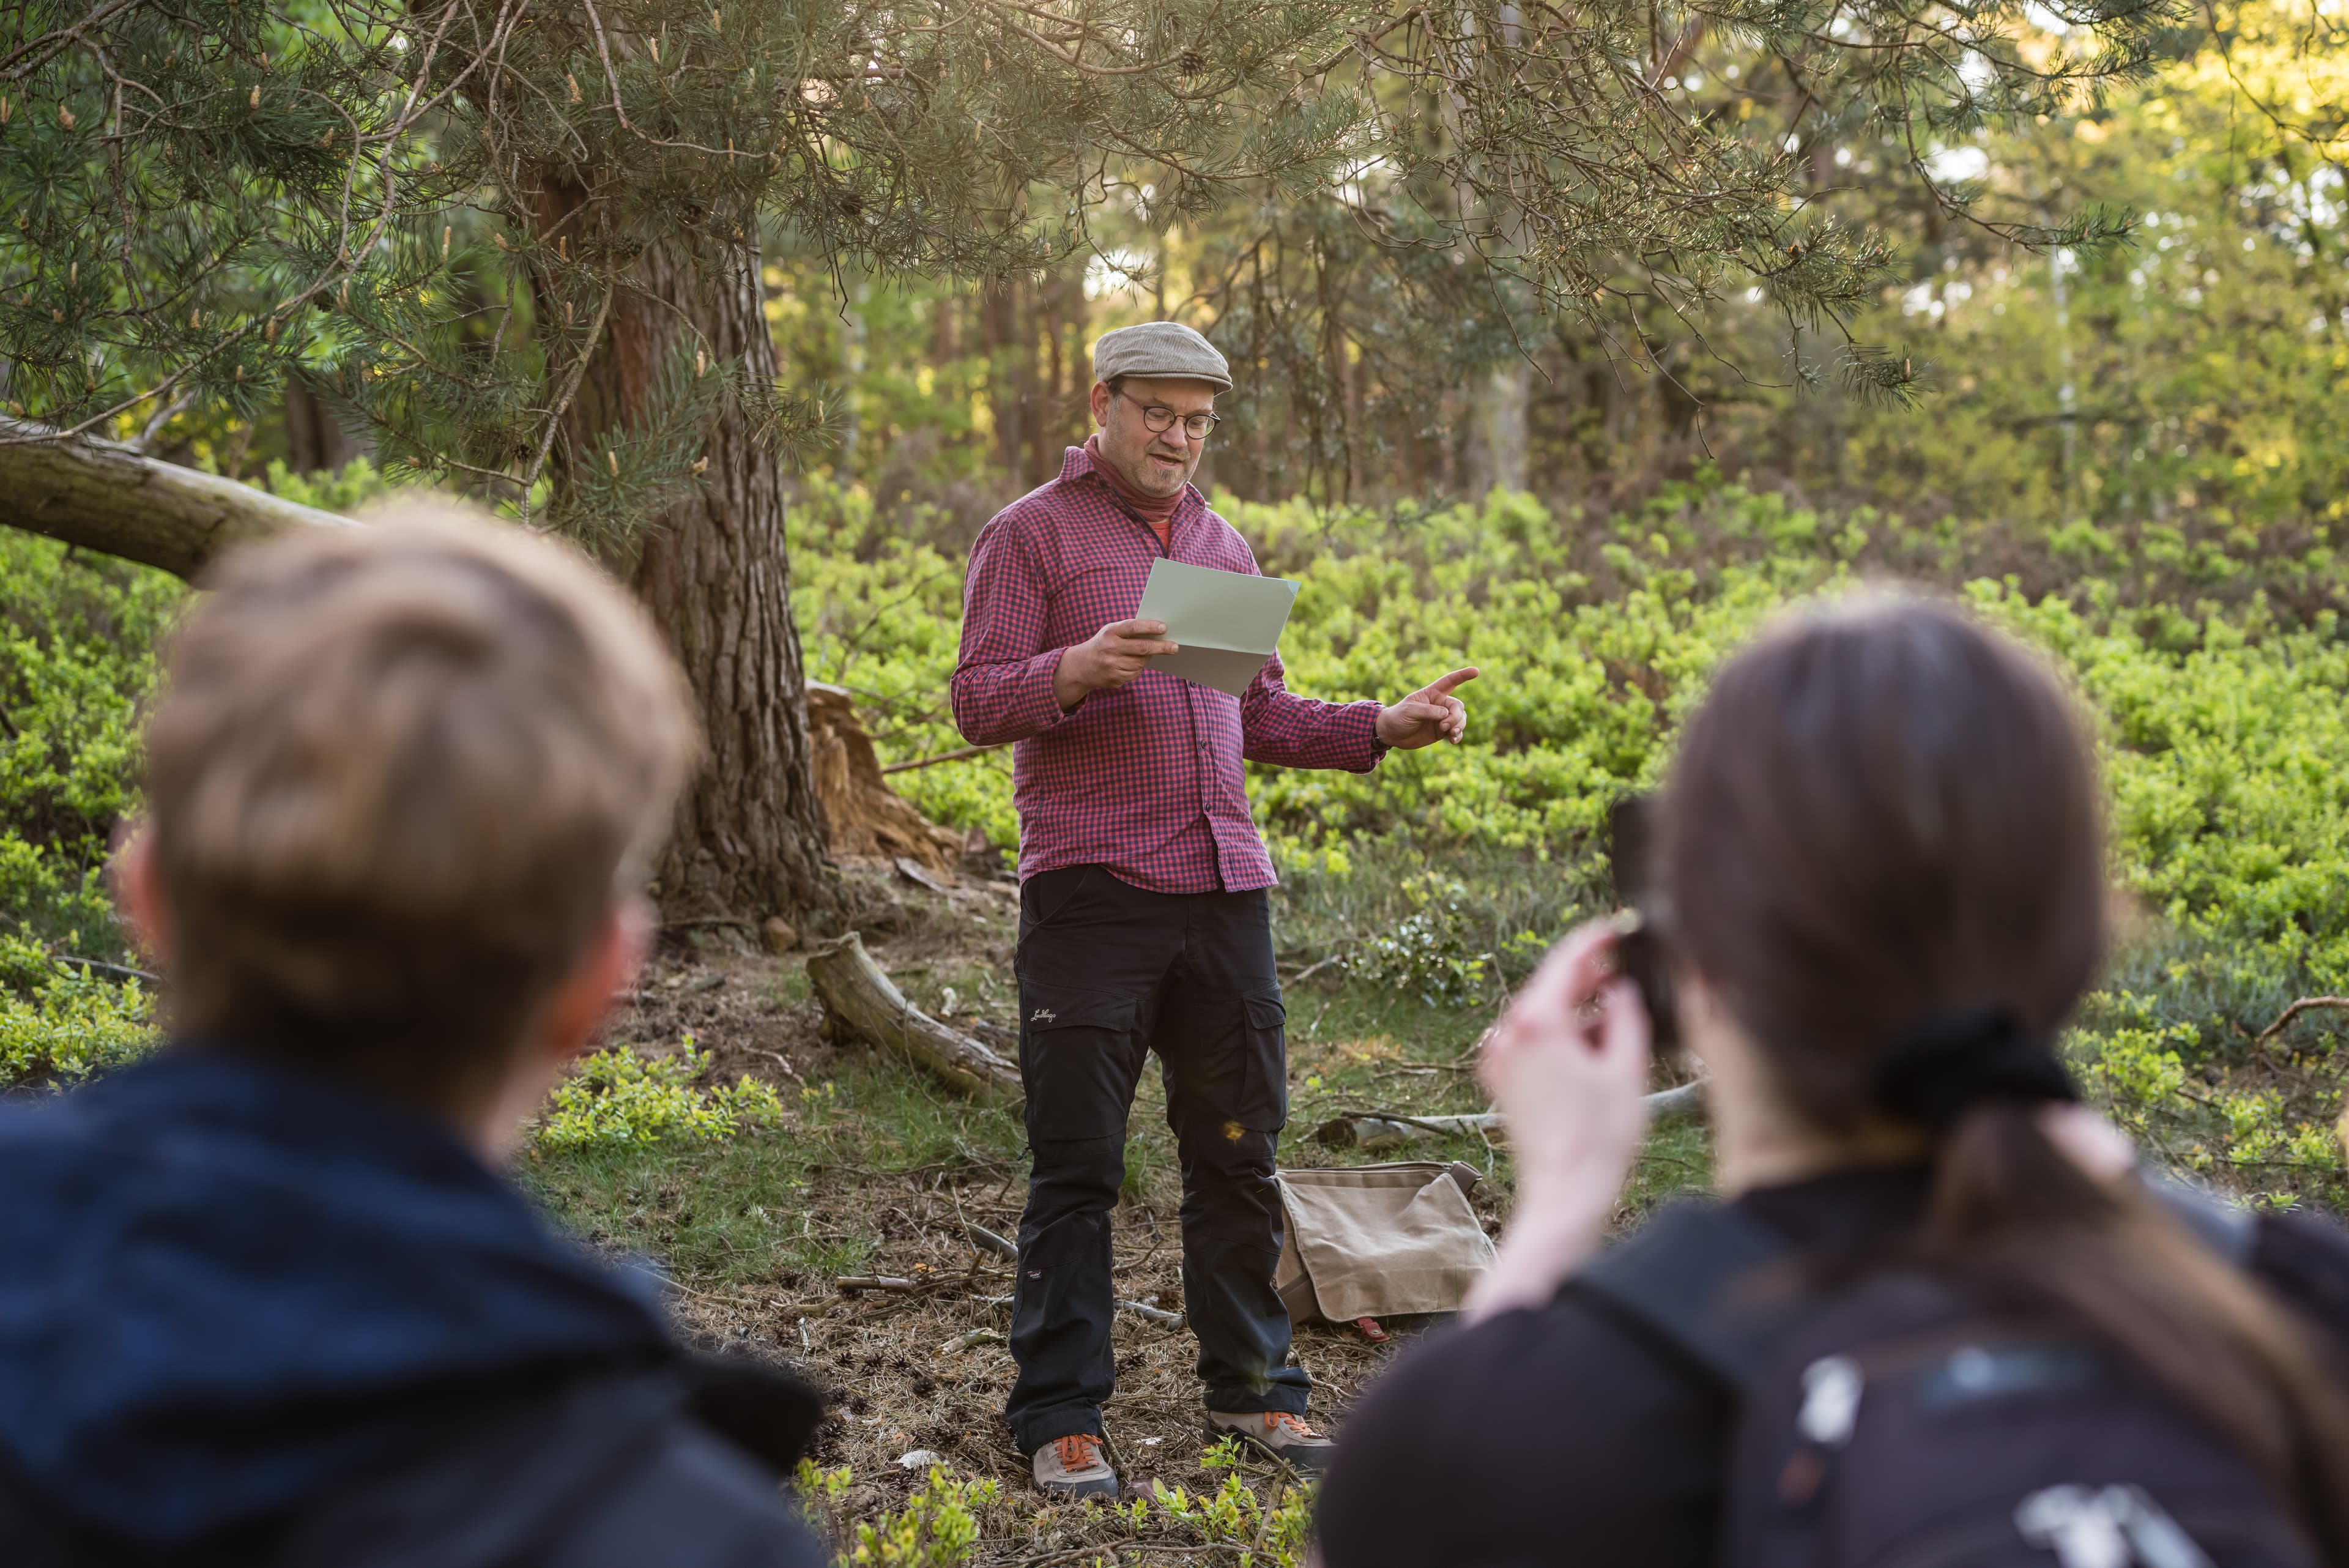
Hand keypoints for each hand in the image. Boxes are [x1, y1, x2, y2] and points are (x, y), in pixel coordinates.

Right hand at [1054, 618, 1178, 710]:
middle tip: (1174, 647)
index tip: (1164, 628)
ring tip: (1142, 654)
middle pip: (1142, 648)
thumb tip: (1157, 632)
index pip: (1133, 627)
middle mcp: (1110, 649)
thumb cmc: (1102, 644)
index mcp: (1110, 633)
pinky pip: (1135, 674)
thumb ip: (1129, 631)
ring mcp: (1112, 666)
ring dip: (1146, 658)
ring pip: (1140, 663)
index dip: (1149, 627)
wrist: (1082, 666)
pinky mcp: (1114, 679)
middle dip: (1162, 647)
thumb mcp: (1110, 632)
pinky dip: (1137, 669)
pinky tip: (1129, 664)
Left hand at [1375, 667, 1477, 748]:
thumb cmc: (1398, 717)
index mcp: (1432, 693)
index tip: (1476, 671)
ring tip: (1450, 734)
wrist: (1392, 733)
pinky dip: (1458, 736)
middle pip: (1458, 706)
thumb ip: (1428, 711)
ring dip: (1459, 726)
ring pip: (1461, 719)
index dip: (1463, 675)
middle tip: (1443, 727)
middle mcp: (1440, 704)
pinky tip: (1453, 741)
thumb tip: (1446, 714)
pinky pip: (1457, 732)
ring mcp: (1442, 718)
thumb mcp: (1410, 711)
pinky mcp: (1442, 731)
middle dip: (1455, 717)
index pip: (1450, 681)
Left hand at [1463, 919, 1653, 1320]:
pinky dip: (1558, 1034)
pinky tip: (1590, 1046)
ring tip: (1615, 1015)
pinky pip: (1531, 1041)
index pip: (1566, 960)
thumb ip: (1627, 1017)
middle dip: (1586, 976)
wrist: (1565, 1195)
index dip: (1595, 939)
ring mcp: (1500, 1058)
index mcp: (1538, 1022)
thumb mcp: (1627, 1069)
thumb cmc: (1599, 1139)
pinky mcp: (1501, 1080)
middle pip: (1550, 986)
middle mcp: (1509, 1034)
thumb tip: (1621, 990)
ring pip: (1540, 1014)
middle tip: (1621, 966)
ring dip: (1574, 1008)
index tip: (1616, 928)